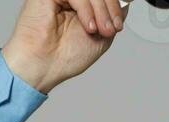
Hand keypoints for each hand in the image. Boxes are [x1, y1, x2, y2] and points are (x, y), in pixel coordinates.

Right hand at [2, 0, 131, 95]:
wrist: (42, 67)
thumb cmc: (64, 56)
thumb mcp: (102, 35)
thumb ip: (113, 15)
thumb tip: (126, 1)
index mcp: (81, 5)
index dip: (114, 5)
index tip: (118, 24)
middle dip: (111, 8)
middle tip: (111, 28)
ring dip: (102, 10)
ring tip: (100, 30)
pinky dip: (87, 10)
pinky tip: (88, 26)